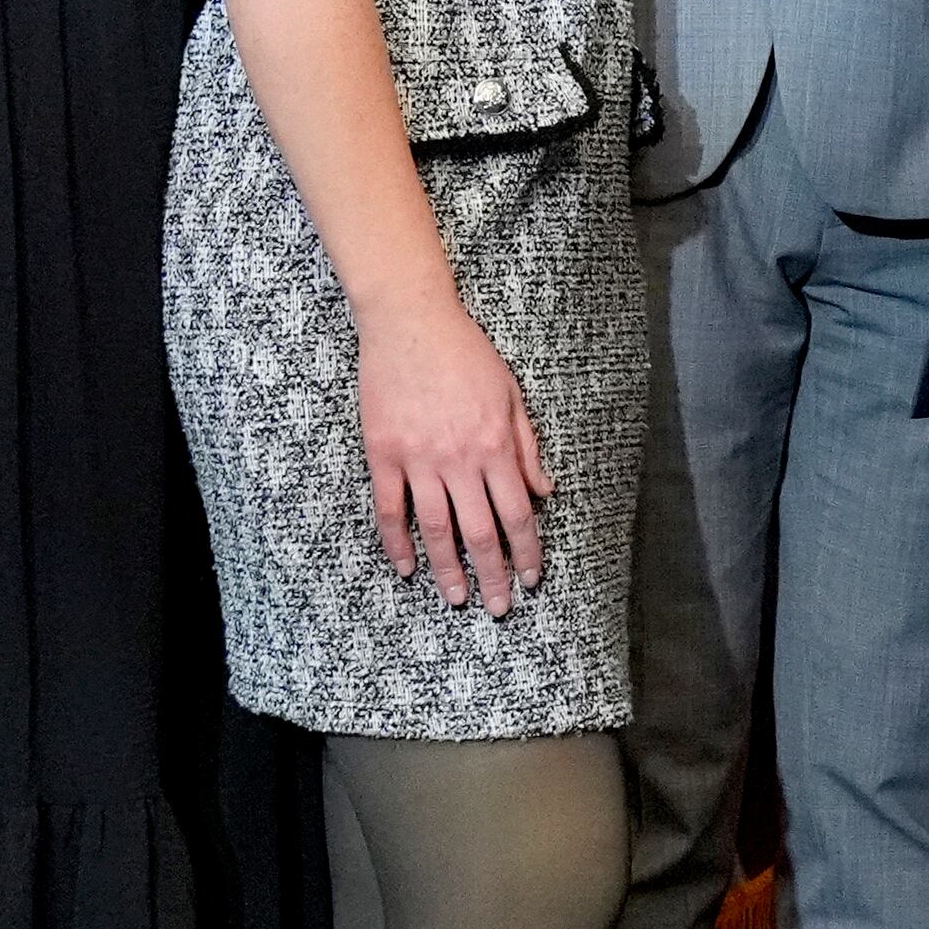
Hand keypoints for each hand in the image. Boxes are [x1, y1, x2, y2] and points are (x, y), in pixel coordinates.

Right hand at [359, 289, 551, 613]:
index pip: (518, 514)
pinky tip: (407, 567)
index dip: (528, 551)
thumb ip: (527, 448)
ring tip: (456, 599)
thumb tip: (545, 492)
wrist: (410, 321)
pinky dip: (398, 543)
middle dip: (493, 575)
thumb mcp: (511, 395)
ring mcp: (417, 459)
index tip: (533, 578)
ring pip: (435, 529)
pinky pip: (390, 509)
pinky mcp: (383, 453)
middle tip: (500, 607)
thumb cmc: (466, 354)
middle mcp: (459, 459)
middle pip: (480, 532)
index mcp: (495, 446)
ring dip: (448, 569)